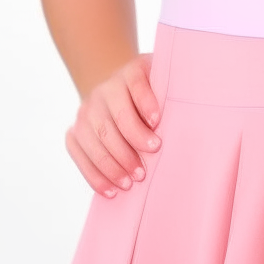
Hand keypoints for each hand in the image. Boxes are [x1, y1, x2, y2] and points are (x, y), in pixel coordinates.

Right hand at [65, 52, 161, 197]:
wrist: (115, 91)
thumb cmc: (150, 95)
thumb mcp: (162, 84)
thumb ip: (172, 93)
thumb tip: (189, 115)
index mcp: (130, 73)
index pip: (136, 85)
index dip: (146, 103)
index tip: (157, 123)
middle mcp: (104, 90)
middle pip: (115, 118)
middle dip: (130, 146)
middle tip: (145, 169)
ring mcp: (86, 111)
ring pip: (97, 138)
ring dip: (113, 164)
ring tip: (131, 183)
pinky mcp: (74, 131)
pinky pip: (80, 155)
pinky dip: (94, 175)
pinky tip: (111, 190)